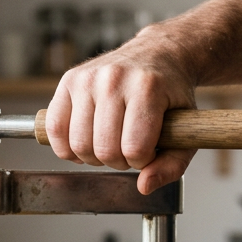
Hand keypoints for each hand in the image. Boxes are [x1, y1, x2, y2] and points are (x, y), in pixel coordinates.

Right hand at [46, 29, 198, 193]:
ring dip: (94, 156)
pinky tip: (85, 142)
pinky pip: (55, 129)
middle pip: (104, 150)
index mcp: (147, 87)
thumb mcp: (187, 129)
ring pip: (78, 144)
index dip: (142, 161)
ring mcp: (87, 78)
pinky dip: (67, 147)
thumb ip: (172, 165)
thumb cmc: (170, 95)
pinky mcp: (68, 81)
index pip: (134, 148)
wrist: (156, 55)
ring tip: (109, 144)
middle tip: (128, 148)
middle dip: (118, 161)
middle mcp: (114, 78)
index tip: (148, 151)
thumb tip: (143, 186)